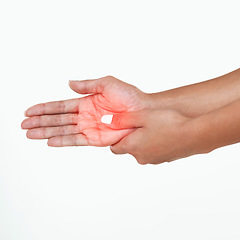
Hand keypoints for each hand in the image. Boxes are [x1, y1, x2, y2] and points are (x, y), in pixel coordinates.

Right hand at [21, 76, 149, 146]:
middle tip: (24, 124)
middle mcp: (85, 117)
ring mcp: (89, 128)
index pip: (60, 106)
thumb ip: (87, 85)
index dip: (44, 108)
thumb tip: (69, 83)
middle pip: (57, 120)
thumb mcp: (106, 84)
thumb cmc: (129, 97)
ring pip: (63, 130)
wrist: (143, 111)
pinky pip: (76, 140)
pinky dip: (62, 141)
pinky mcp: (96, 139)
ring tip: (30, 133)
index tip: (29, 111)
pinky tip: (50, 141)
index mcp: (86, 103)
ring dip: (46, 132)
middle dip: (40, 122)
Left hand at [109, 109, 202, 163]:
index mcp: (132, 146)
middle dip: (132, 138)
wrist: (195, 134)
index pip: (115, 148)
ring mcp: (154, 160)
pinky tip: (165, 134)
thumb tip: (105, 121)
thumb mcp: (142, 116)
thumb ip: (122, 119)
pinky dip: (156, 145)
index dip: (117, 137)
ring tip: (155, 127)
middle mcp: (140, 157)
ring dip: (144, 141)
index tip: (123, 128)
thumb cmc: (168, 123)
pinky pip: (154, 152)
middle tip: (141, 124)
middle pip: (129, 148)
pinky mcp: (165, 160)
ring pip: (142, 150)